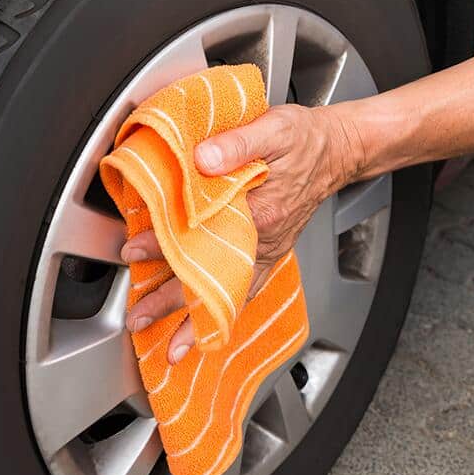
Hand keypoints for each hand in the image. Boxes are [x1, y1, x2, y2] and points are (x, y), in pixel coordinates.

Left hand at [121, 102, 364, 362]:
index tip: (135, 249)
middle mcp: (262, 237)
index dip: (166, 244)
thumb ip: (236, 143)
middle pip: (212, 275)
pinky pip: (245, 289)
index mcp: (259, 209)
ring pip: (228, 291)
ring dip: (198, 318)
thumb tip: (202, 158)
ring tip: (172, 346)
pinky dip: (225, 312)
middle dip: (173, 300)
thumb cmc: (305, 139)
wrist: (337, 151)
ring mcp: (266, 249)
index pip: (203, 233)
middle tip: (139, 316)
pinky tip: (208, 330)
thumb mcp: (273, 128)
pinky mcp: (269, 252)